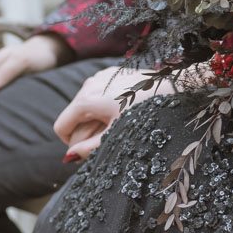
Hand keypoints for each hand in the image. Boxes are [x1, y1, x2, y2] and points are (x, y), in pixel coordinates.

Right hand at [53, 66, 172, 162]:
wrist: (171, 88)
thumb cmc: (145, 114)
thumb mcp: (117, 135)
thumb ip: (90, 148)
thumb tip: (68, 158)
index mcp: (86, 100)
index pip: (61, 127)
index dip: (71, 144)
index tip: (89, 151)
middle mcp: (88, 85)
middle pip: (73, 118)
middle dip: (85, 133)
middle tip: (107, 141)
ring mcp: (99, 77)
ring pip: (85, 106)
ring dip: (95, 120)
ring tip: (118, 125)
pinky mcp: (111, 74)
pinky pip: (98, 94)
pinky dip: (104, 106)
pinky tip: (124, 110)